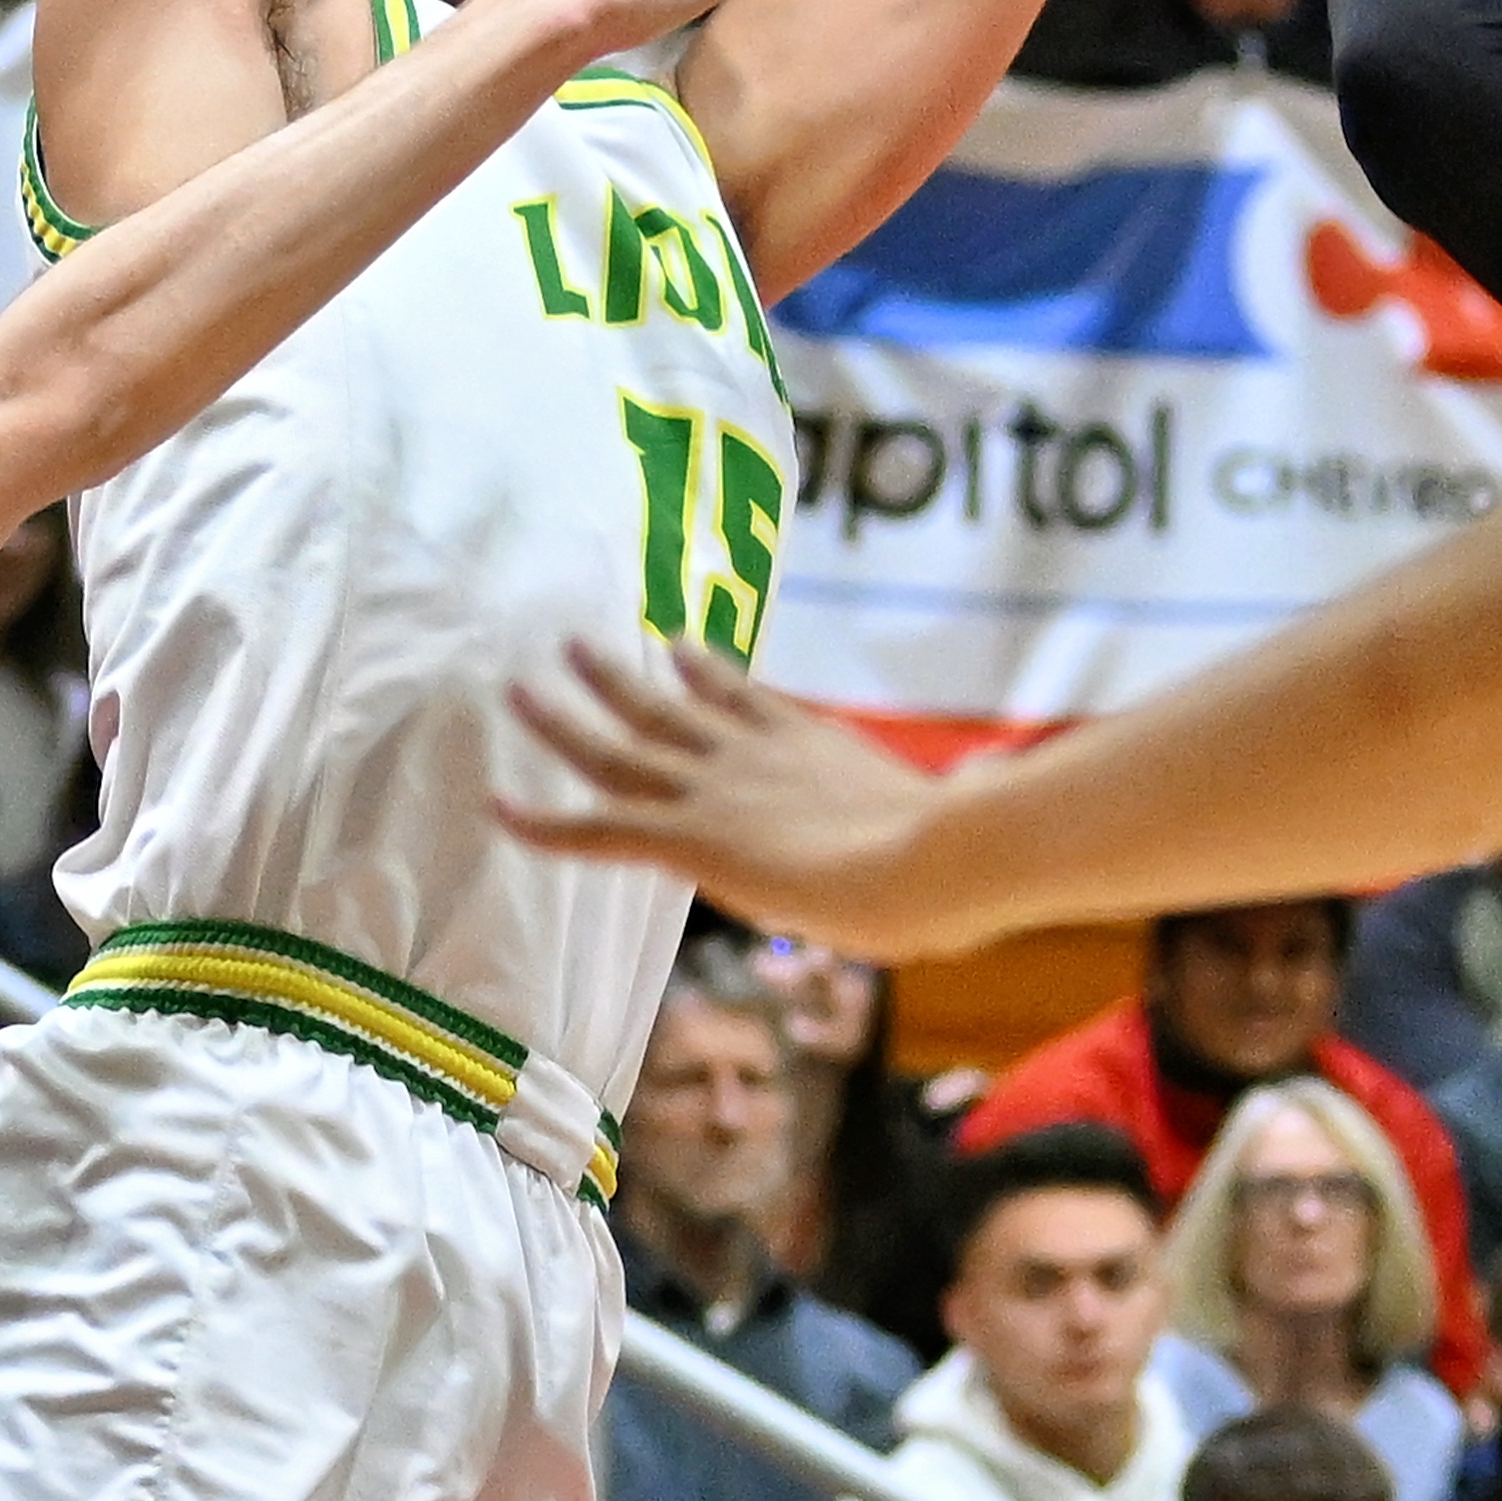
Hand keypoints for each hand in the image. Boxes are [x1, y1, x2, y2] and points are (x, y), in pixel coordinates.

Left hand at [500, 640, 978, 954]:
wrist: (931, 856)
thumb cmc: (957, 850)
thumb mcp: (951, 816)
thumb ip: (956, 802)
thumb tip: (1001, 798)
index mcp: (809, 742)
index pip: (743, 699)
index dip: (704, 671)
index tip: (679, 645)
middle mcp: (752, 754)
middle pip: (670, 707)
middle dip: (620, 676)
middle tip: (578, 644)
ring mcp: (717, 792)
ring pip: (620, 750)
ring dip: (566, 721)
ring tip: (522, 691)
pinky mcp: (694, 838)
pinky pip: (601, 827)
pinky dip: (546, 821)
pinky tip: (500, 810)